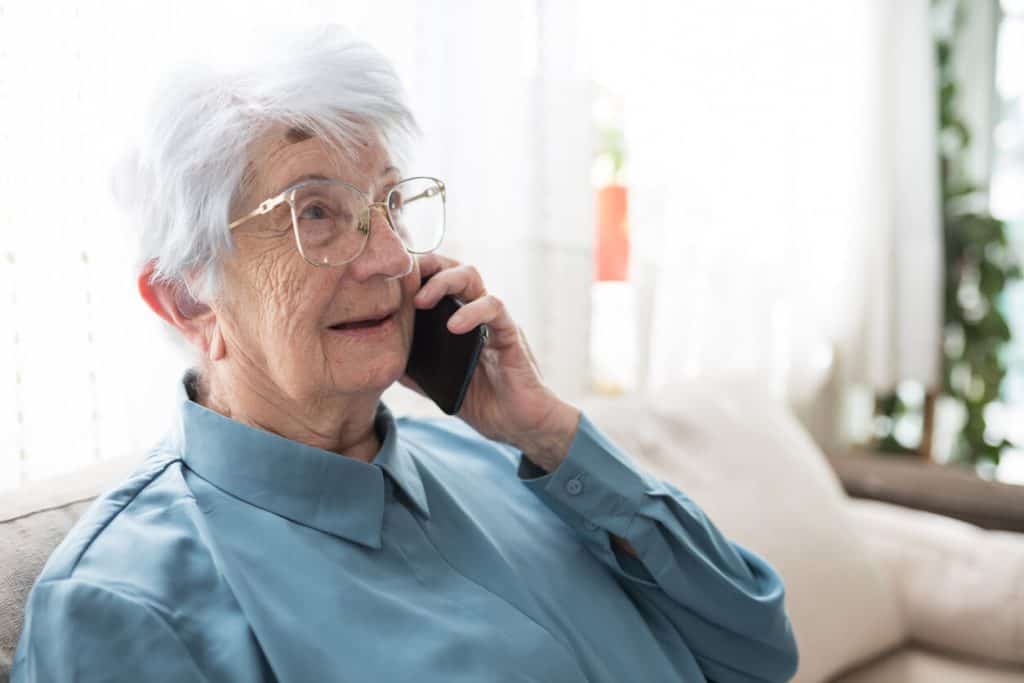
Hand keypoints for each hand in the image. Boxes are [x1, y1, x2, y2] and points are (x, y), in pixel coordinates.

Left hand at [400, 254, 579, 471]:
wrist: (517, 424)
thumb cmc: (482, 400)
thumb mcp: (437, 383)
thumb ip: (414, 367)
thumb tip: (382, 358)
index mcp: (459, 317)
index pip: (437, 277)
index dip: (416, 271)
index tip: (391, 278)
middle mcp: (476, 311)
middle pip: (452, 266)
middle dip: (427, 266)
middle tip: (403, 281)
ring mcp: (493, 319)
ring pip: (472, 277)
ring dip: (444, 282)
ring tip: (421, 301)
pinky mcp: (510, 333)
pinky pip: (494, 308)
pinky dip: (472, 312)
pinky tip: (453, 326)